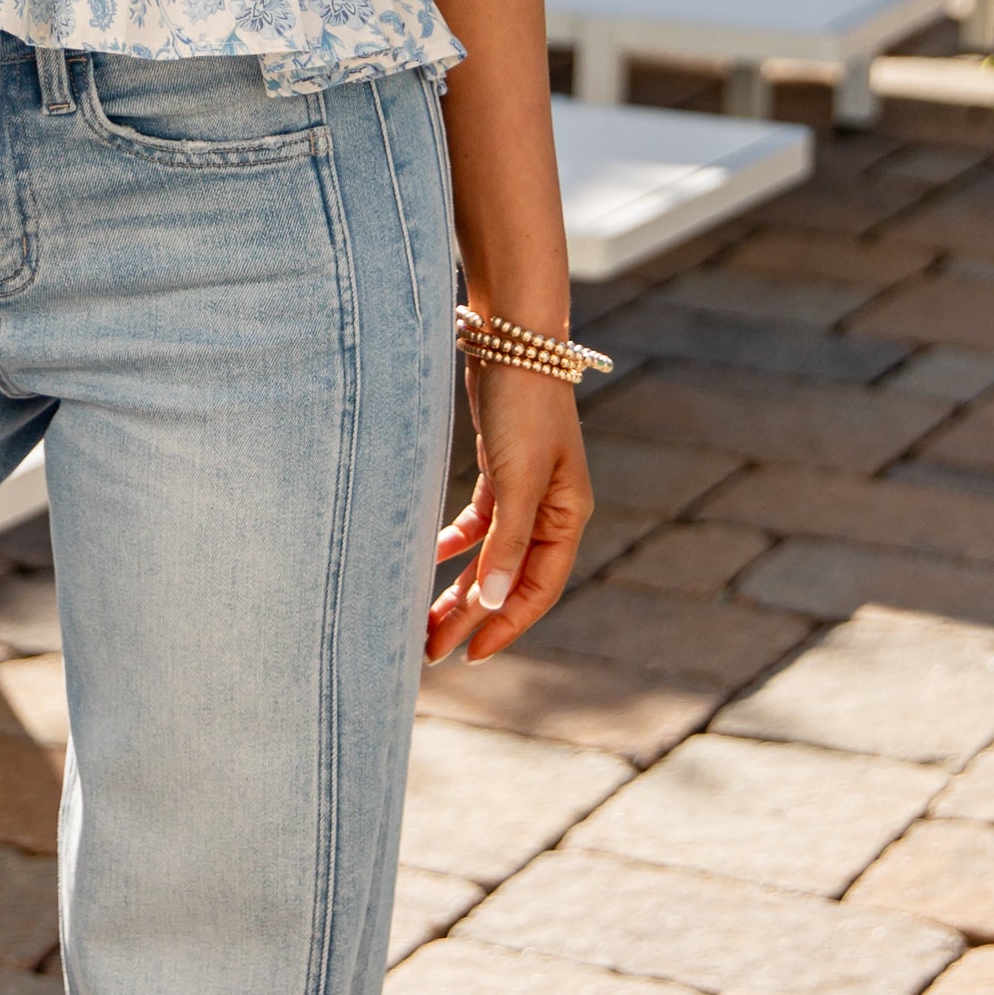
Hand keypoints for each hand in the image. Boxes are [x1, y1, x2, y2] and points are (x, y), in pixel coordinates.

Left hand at [428, 371, 591, 662]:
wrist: (512, 339)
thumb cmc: (523, 406)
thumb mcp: (516, 479)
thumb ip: (507, 542)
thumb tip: (490, 605)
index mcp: (568, 517)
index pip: (536, 589)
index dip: (504, 626)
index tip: (468, 655)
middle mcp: (552, 510)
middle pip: (508, 578)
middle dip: (471, 615)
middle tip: (430, 650)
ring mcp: (526, 491)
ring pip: (491, 555)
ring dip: (460, 585)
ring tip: (425, 618)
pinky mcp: (500, 471)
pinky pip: (480, 523)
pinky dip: (456, 542)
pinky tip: (431, 557)